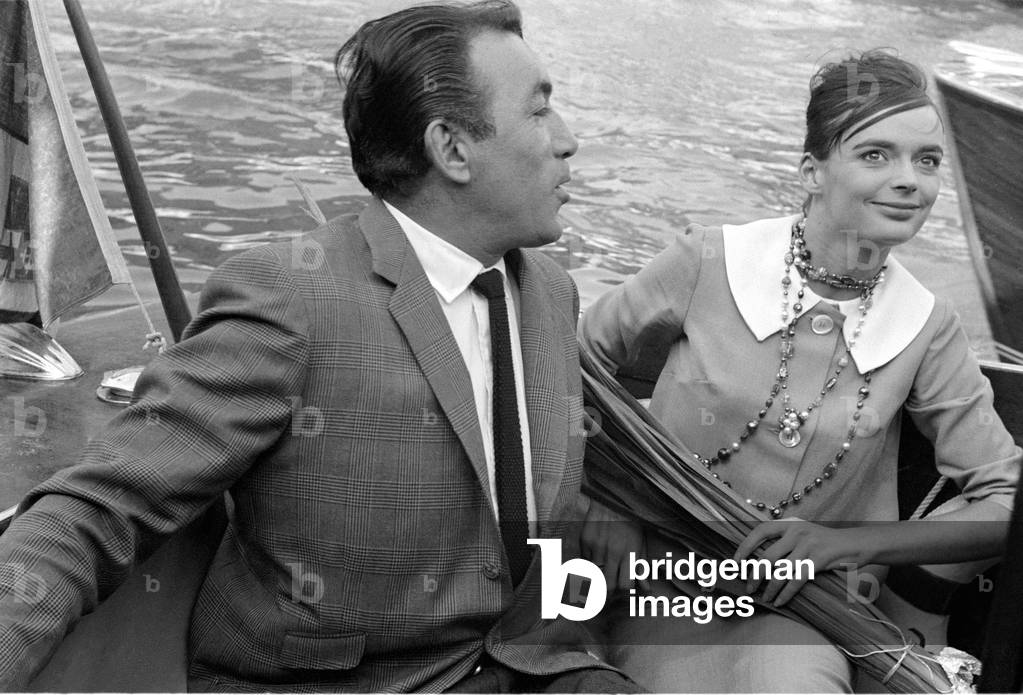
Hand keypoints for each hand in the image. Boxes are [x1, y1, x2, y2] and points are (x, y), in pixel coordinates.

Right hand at [580, 499, 645, 590]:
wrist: (612, 496)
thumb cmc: (631, 520)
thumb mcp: (641, 542)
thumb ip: (642, 566)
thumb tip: (646, 589)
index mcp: (630, 552)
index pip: (625, 586)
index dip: (623, 592)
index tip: (621, 589)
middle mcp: (613, 551)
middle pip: (607, 586)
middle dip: (608, 592)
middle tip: (608, 590)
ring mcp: (597, 546)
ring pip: (593, 576)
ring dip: (597, 579)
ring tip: (601, 575)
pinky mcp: (584, 539)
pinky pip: (584, 561)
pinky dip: (588, 563)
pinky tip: (593, 557)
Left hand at [733, 517, 862, 606]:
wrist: (856, 543)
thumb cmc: (824, 541)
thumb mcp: (802, 532)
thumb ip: (783, 540)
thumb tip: (756, 559)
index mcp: (789, 523)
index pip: (760, 531)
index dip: (745, 546)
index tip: (734, 562)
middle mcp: (797, 531)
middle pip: (767, 556)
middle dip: (755, 575)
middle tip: (749, 588)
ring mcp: (808, 546)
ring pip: (781, 571)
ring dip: (770, 588)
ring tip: (764, 598)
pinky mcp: (819, 560)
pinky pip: (797, 580)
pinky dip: (786, 593)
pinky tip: (780, 601)